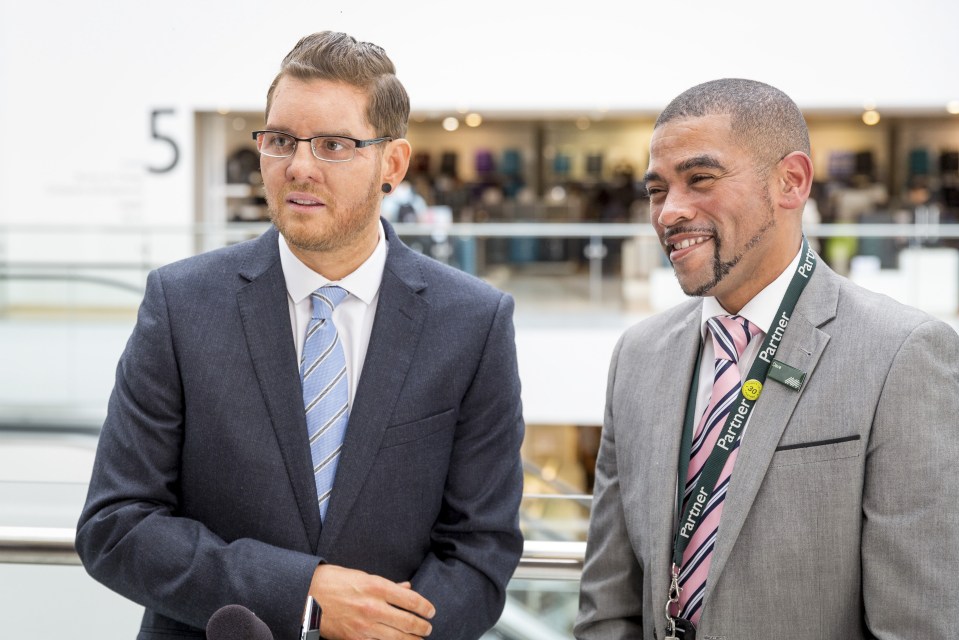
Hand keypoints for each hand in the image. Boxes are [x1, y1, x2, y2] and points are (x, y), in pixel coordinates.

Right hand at [309, 564, 434, 638]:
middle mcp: (373, 607)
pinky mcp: (355, 639)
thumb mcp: (363, 575)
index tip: (431, 611)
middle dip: (422, 627)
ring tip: (419, 639)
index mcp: (377, 587)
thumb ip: (387, 585)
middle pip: (408, 622)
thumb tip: (406, 587)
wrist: (306, 596)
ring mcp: (364, 626)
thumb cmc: (334, 581)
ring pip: (397, 638)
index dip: (425, 607)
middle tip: (428, 628)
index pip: (411, 600)